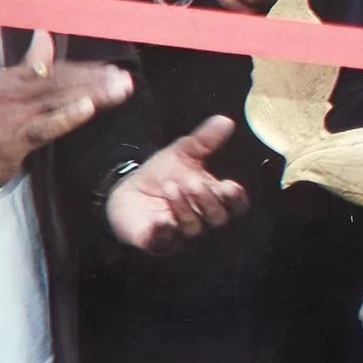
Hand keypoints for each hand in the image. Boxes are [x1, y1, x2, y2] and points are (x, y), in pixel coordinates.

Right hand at [0, 31, 130, 204]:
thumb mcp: (5, 90)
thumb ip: (29, 66)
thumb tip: (45, 35)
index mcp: (12, 78)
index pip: (55, 69)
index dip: (85, 69)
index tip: (112, 69)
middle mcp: (14, 92)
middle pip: (61, 81)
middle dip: (95, 80)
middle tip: (124, 79)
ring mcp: (14, 115)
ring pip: (58, 100)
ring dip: (91, 94)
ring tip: (119, 90)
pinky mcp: (14, 139)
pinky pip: (45, 126)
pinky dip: (66, 116)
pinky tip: (88, 110)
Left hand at [104, 115, 250, 252]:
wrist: (127, 191)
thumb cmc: (161, 175)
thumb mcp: (182, 153)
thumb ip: (205, 140)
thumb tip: (226, 120)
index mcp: (213, 198)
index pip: (236, 205)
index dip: (236, 198)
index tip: (231, 186)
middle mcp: (202, 218)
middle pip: (218, 218)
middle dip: (207, 201)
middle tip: (193, 183)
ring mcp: (181, 232)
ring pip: (193, 228)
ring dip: (184, 208)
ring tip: (171, 188)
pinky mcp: (158, 241)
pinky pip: (165, 241)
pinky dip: (164, 231)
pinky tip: (160, 220)